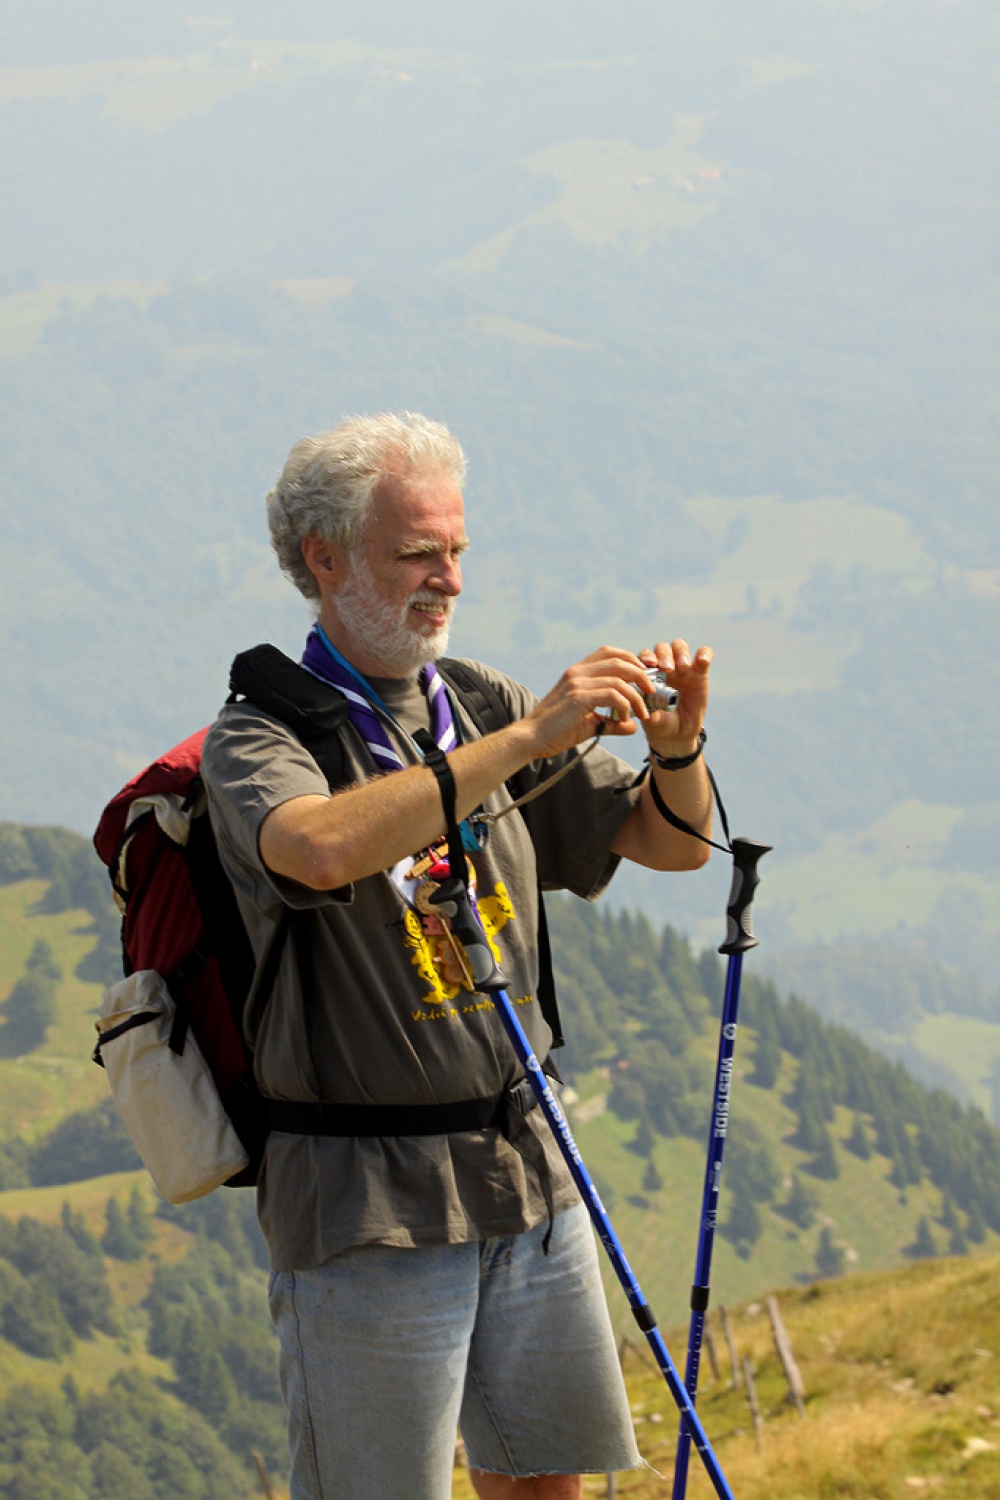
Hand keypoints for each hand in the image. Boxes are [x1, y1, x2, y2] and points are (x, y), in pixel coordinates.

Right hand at [523, 645, 657, 758]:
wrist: (532, 739)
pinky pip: (612, 694)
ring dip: (637, 697)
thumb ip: (612, 722)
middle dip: (641, 675)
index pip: (609, 652)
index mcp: (578, 672)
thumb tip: (633, 726)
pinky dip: (625, 706)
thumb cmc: (558, 731)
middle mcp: (577, 672)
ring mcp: (577, 683)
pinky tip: (625, 719)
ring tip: (642, 714)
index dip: (631, 660)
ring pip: (619, 679)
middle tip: (651, 693)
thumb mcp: (590, 724)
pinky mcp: (578, 697)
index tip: (645, 677)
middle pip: (619, 660)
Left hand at [638, 639, 711, 757]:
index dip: (646, 657)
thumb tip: (650, 715)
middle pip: (662, 648)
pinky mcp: (700, 671)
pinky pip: (703, 655)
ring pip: (679, 647)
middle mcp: (663, 666)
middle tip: (667, 669)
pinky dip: (704, 654)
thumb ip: (652, 717)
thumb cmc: (661, 723)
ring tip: (683, 666)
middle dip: (664, 655)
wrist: (679, 733)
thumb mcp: (655, 722)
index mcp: (648, 674)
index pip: (644, 657)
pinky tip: (703, 661)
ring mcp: (682, 667)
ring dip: (680, 653)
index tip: (649, 664)